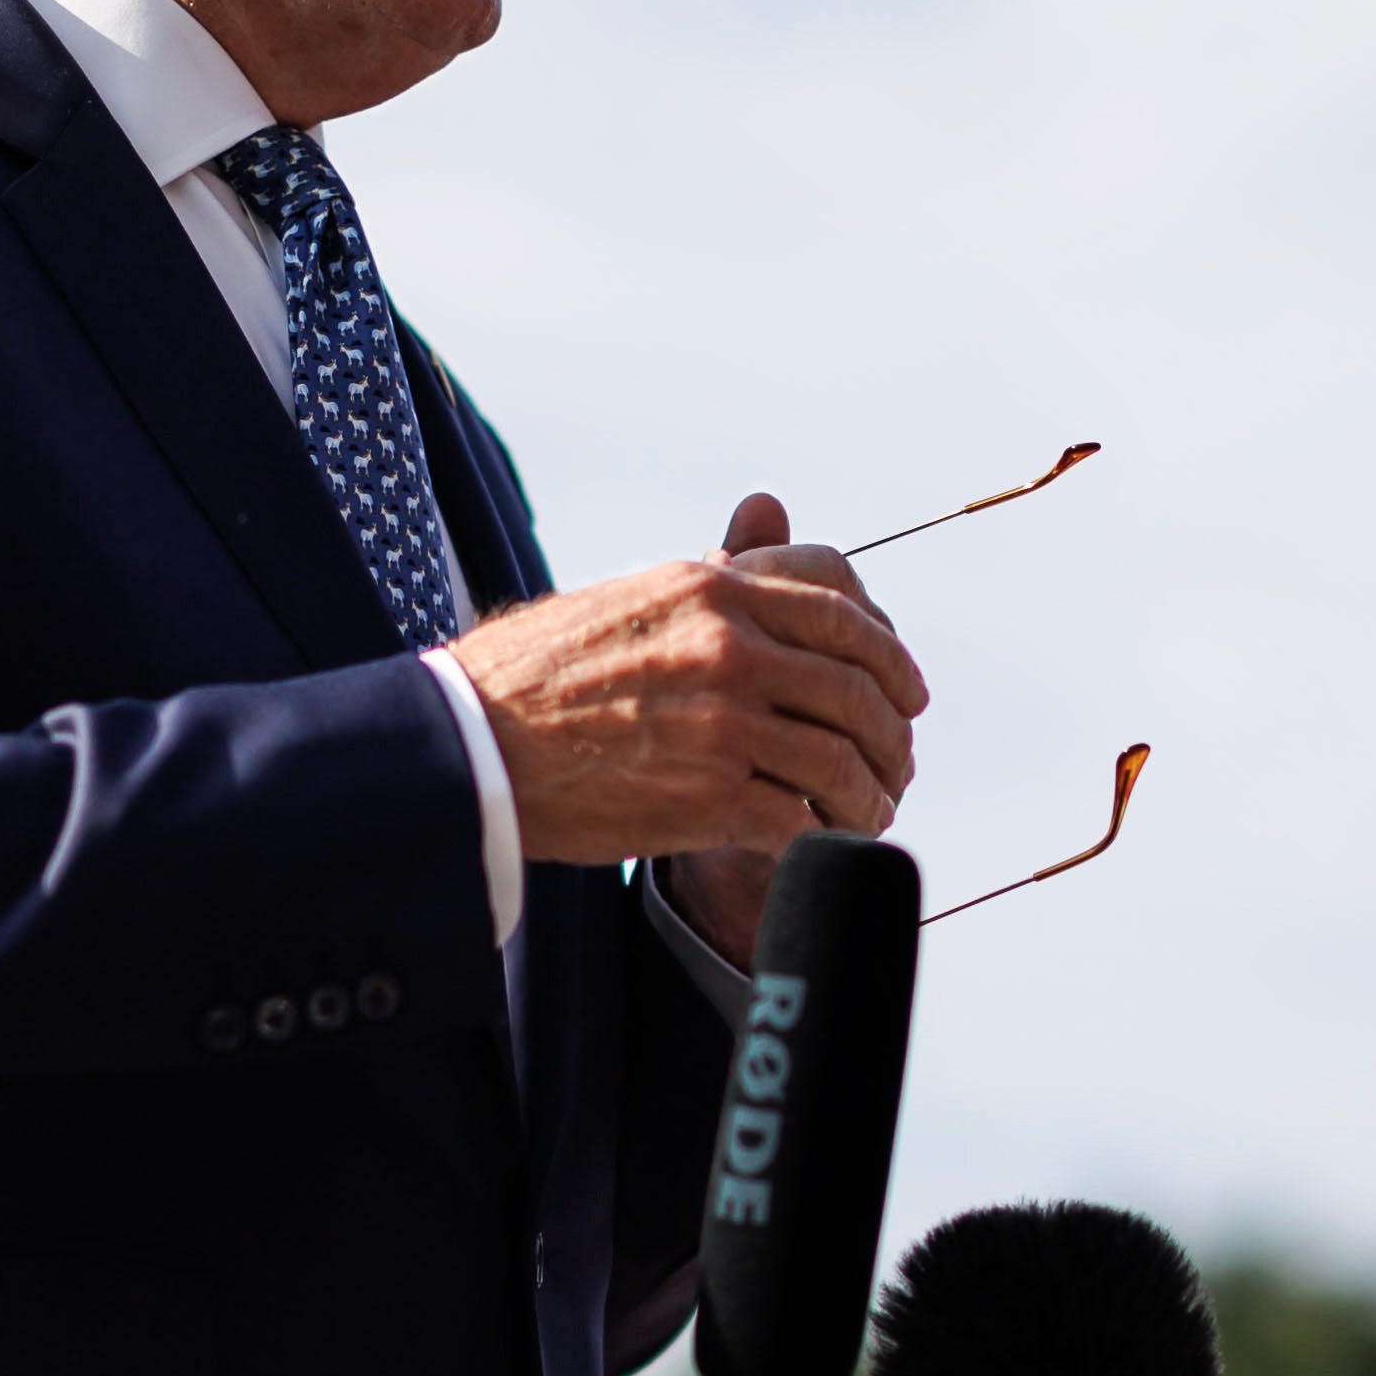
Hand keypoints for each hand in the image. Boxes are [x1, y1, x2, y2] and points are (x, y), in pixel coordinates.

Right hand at [451, 491, 924, 897]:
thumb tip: (764, 531)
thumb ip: (711, 576)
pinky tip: (825, 844)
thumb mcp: (632, 599)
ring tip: (871, 812)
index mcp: (714, 589)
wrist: (471, 742)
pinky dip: (827, 838)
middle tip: (898, 760)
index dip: (887, 653)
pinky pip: (803, 819)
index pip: (842, 606)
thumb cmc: (538, 674)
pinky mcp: (712, 794)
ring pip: (842, 758)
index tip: (904, 688)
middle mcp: (729, 645)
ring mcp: (724, 720)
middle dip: (891, 732)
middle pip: (856, 686)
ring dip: (870, 793)